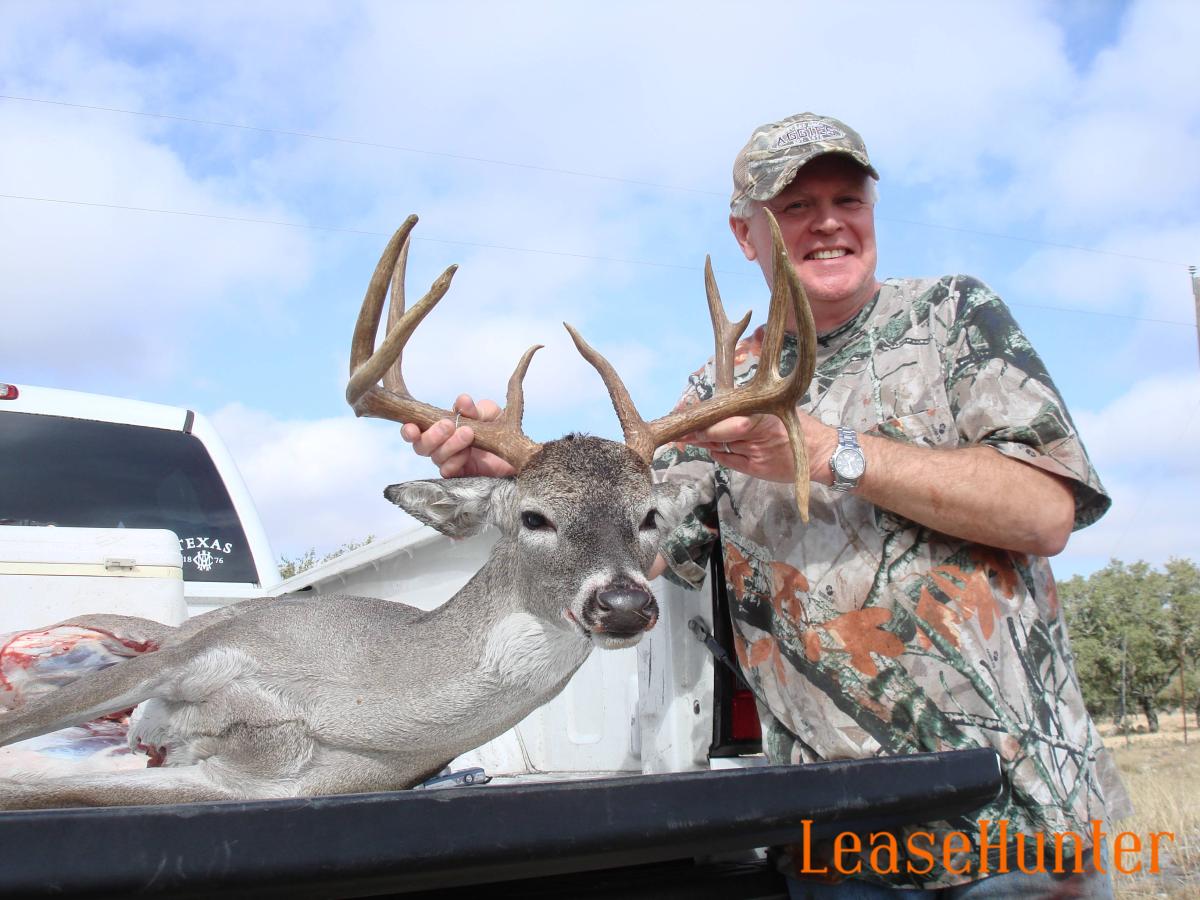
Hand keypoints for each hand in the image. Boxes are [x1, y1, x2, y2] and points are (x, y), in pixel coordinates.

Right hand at [400, 394, 515, 477]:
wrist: (519, 454)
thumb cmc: (500, 431)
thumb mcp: (490, 414)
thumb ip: (474, 409)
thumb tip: (462, 401)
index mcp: (441, 429)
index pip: (416, 430)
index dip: (409, 430)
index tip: (411, 427)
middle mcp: (441, 447)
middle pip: (421, 446)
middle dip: (432, 434)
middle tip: (449, 424)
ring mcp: (450, 463)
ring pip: (436, 457)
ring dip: (449, 444)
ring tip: (468, 434)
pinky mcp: (461, 477)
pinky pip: (448, 471)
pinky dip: (455, 461)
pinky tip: (467, 453)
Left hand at [682, 411, 836, 484]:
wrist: (822, 452)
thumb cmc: (799, 426)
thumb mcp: (776, 409)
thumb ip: (750, 409)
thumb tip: (720, 406)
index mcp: (762, 414)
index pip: (724, 414)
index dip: (702, 416)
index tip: (685, 413)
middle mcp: (757, 433)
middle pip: (718, 432)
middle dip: (697, 432)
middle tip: (680, 431)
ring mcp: (756, 453)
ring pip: (722, 446)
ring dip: (705, 442)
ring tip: (689, 438)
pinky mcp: (757, 469)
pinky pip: (730, 461)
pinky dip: (719, 454)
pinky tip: (712, 449)